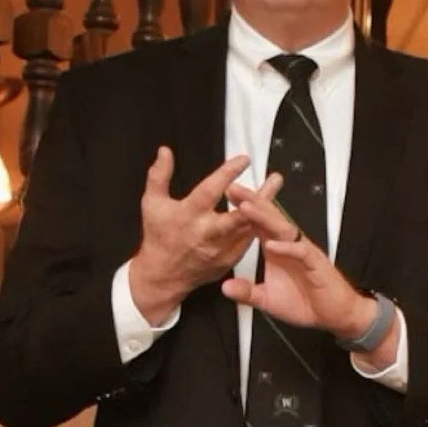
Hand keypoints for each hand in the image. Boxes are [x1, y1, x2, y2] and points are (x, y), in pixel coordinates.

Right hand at [130, 147, 281, 323]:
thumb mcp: (152, 204)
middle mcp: (207, 233)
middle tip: (275, 178)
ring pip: (249, 226)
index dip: (227, 175)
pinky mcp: (228, 259)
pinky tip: (266, 208)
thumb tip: (165, 151)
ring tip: (275, 185)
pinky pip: (248, 239)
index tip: (244, 160)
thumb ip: (158, 176)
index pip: (210, 192)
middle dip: (258, 197)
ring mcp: (220, 249)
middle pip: (239, 215)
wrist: (163, 276)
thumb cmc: (158, 236)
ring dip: (265, 206)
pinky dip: (258, 224)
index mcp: (188, 216)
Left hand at [221, 183, 373, 337]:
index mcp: (276, 249)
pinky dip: (286, 248)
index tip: (226, 198)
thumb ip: (247, 292)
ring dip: (265, 218)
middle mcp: (289, 245)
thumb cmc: (306, 302)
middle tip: (233, 189)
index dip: (243, 210)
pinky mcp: (315, 264)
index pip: (258, 224)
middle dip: (251, 203)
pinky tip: (272, 245)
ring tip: (246, 207)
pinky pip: (301, 252)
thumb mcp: (267, 300)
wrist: (334, 315)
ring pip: (283, 229)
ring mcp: (302, 252)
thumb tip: (226, 287)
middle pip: (269, 218)